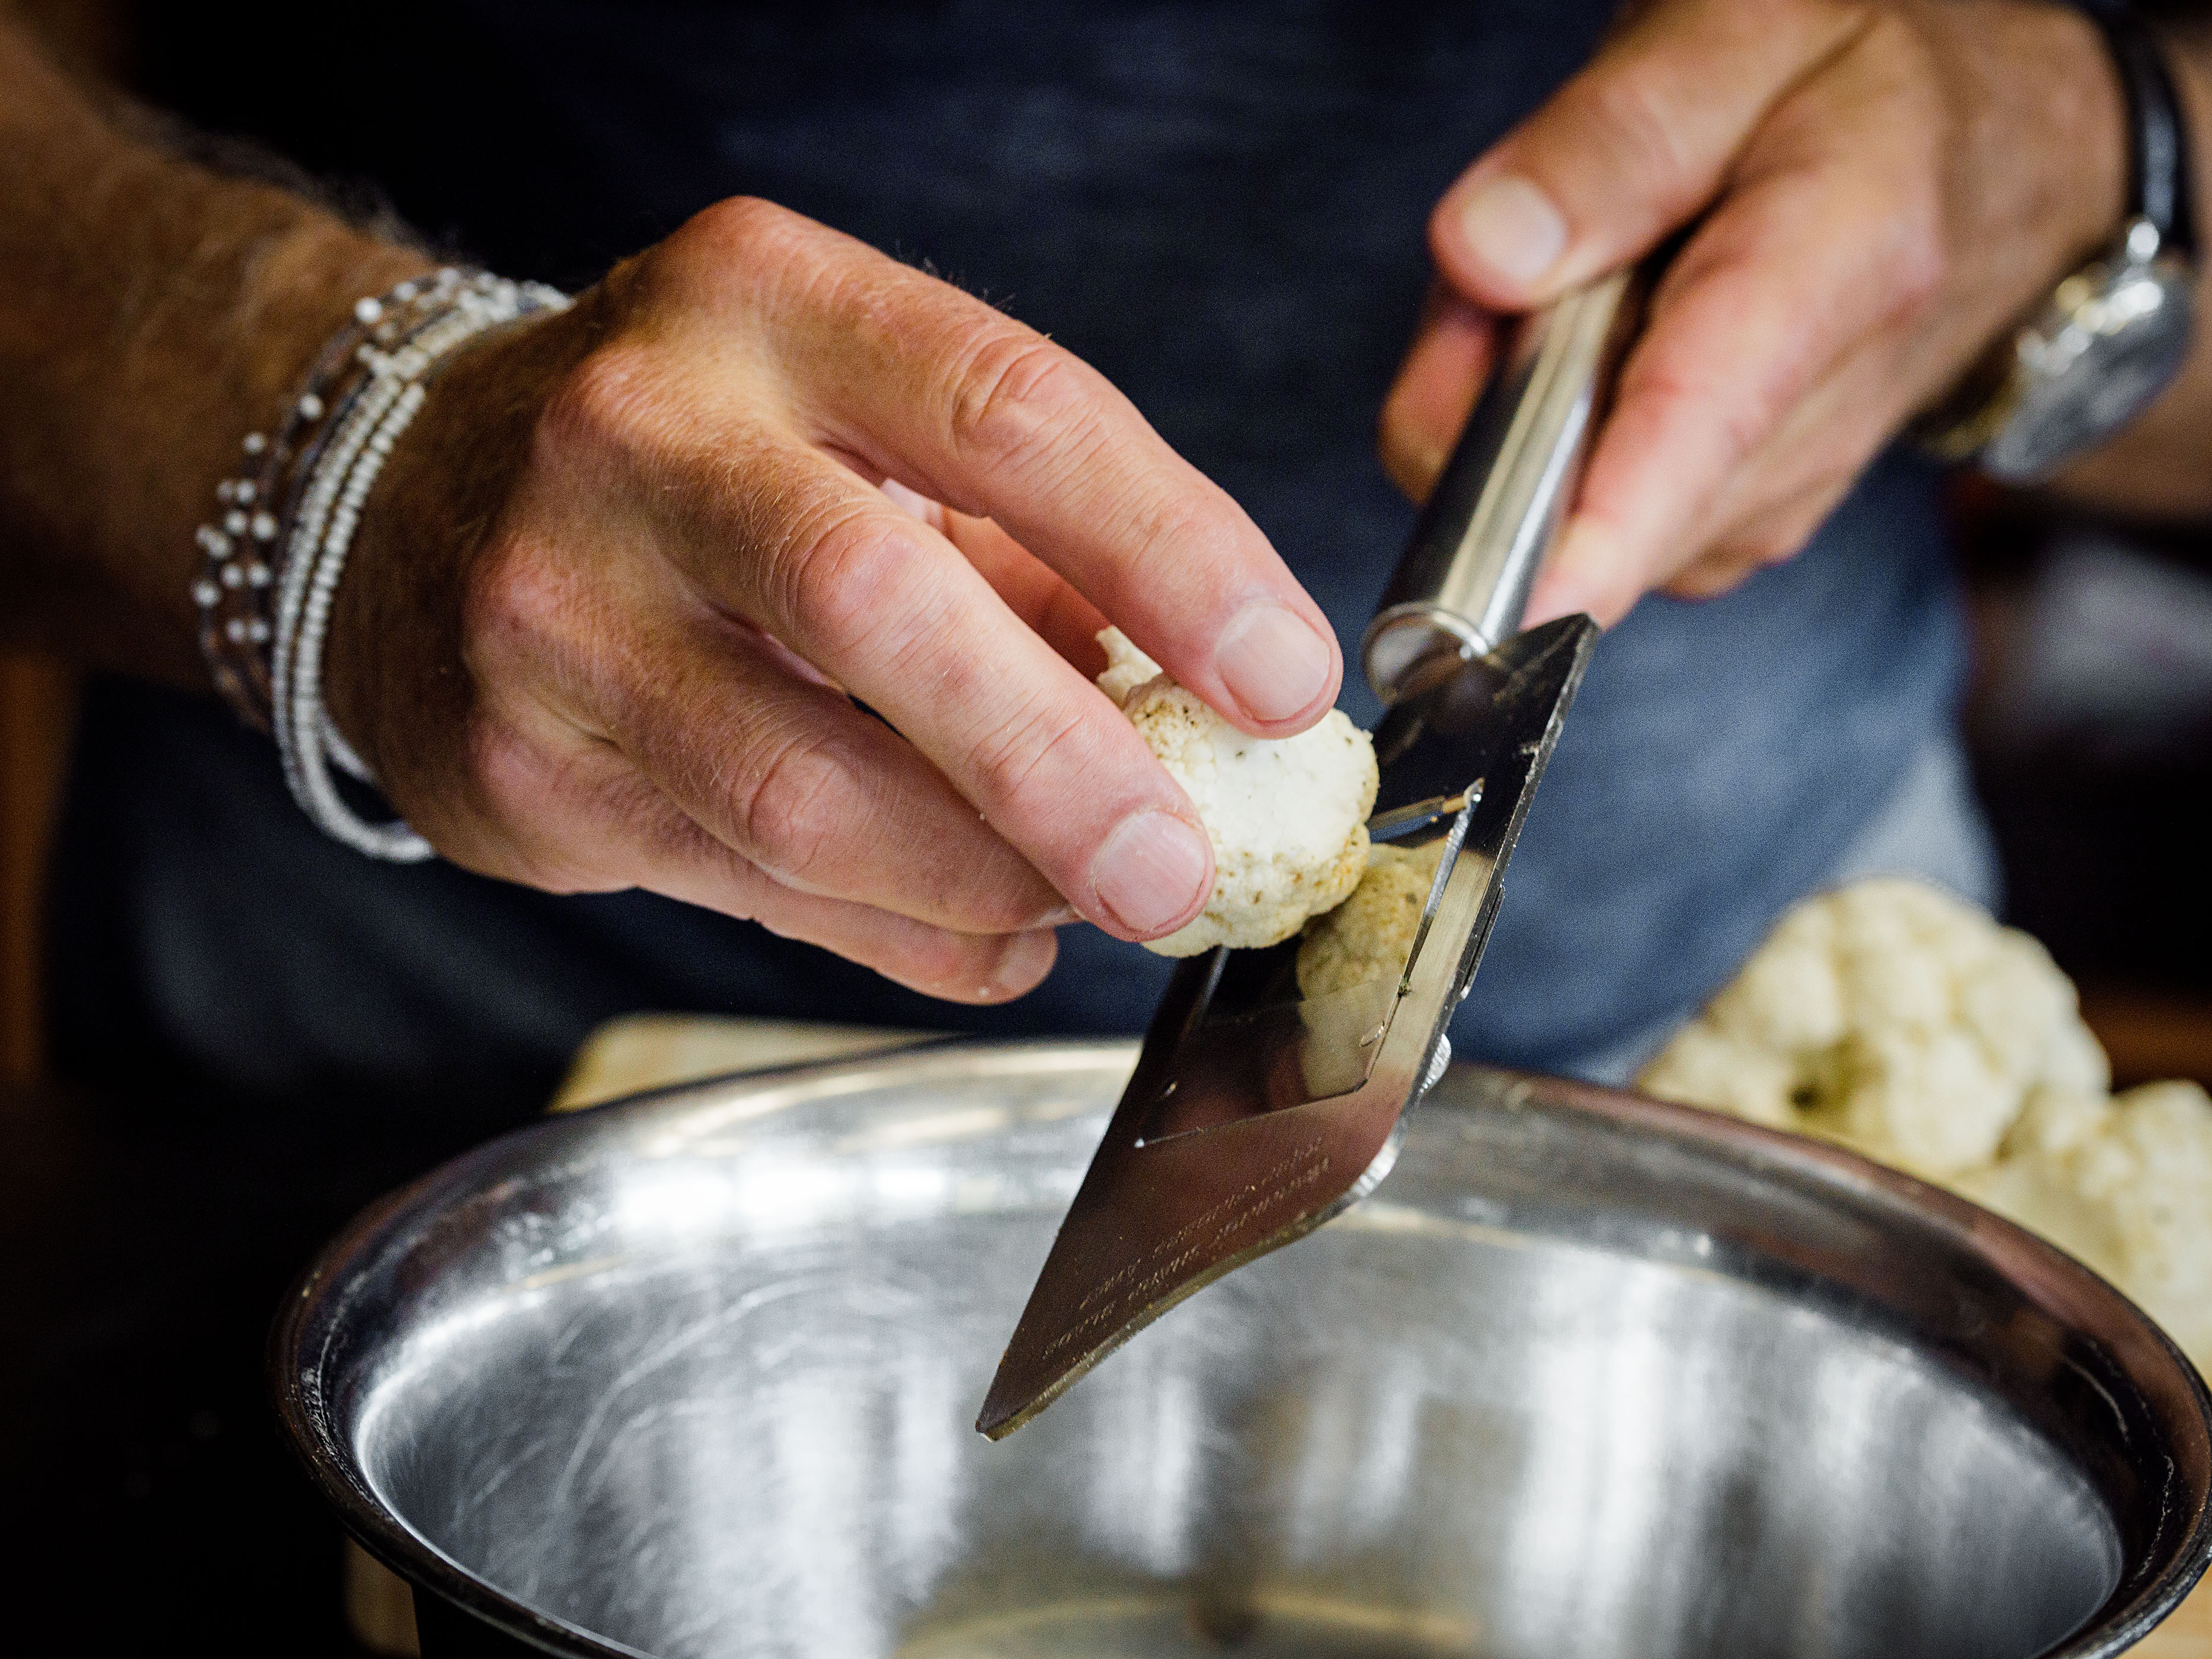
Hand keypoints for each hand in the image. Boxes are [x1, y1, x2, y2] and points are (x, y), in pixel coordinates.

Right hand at [325, 198, 1342, 1002]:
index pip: (1013, 410)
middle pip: (882, 604)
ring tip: (1087, 906)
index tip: (1284, 679)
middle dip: (1061, 760)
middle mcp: (640, 433)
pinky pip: (744, 883)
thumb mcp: (857, 433)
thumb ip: (1029, 556)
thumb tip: (1209, 714)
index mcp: (767, 302)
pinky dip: (897, 932)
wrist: (405, 501)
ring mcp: (555, 601)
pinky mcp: (515, 760)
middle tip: (1182, 863)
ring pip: (802, 786)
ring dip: (979, 875)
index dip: (1173, 555)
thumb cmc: (693, 457)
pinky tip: (987, 938)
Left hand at [1379, 0, 2128, 624]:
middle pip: (1603, 487)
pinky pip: (1598, 519)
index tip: (1520, 610)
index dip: (1601, 531)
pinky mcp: (1740, 521)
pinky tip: (1600, 354)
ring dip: (1524, 421)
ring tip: (1576, 290)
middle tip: (1494, 284)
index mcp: (1841, 258)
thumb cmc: (1854, 76)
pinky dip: (1558, 446)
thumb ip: (1610, 143)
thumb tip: (1484, 257)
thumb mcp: (1739, 35)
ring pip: (1582, 514)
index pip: (1703, 418)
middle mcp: (1822, 407)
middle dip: (1494, 416)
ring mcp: (1782, 483)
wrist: (1977, 147)